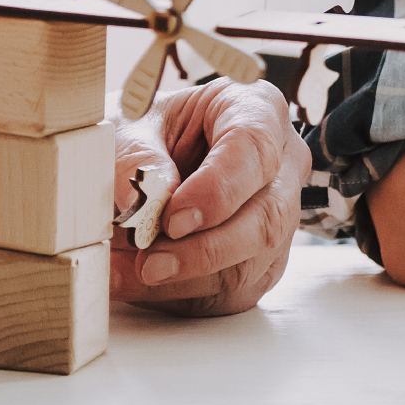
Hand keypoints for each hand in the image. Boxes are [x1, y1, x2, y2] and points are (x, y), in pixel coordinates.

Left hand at [109, 78, 310, 316]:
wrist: (146, 157)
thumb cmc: (148, 129)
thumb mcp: (130, 125)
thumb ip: (133, 156)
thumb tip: (137, 202)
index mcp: (256, 110)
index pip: (254, 150)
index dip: (217, 190)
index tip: (171, 219)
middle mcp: (280, 167)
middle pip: (267, 219)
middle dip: (205, 250)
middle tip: (148, 262)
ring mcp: (275, 221)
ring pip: (249, 265)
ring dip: (183, 279)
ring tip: (124, 272)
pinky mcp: (257, 265)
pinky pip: (227, 293)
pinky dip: (175, 294)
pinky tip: (131, 282)